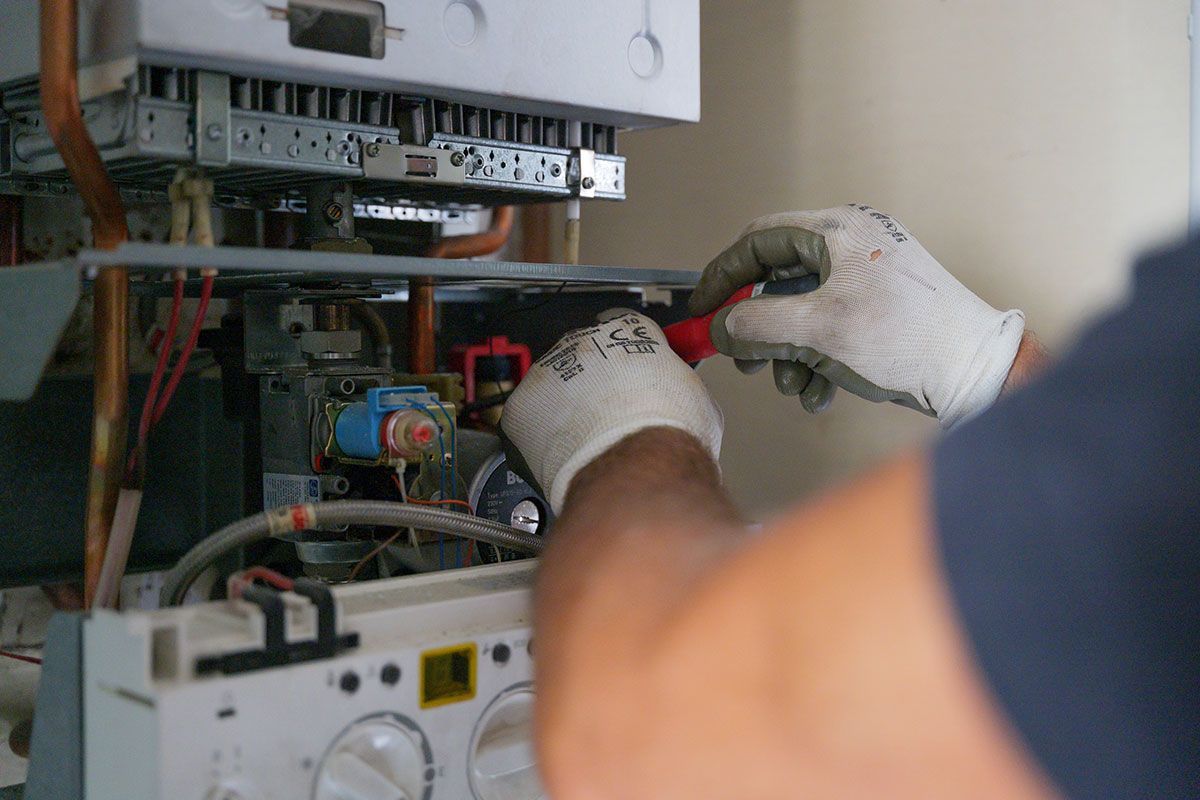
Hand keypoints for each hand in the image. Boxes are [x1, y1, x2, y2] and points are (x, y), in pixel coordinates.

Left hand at [501, 310, 722, 511]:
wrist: (637, 471)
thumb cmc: (670, 438)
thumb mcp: (698, 400)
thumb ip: (678, 385)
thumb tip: (680, 394)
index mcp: (629, 330)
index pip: (625, 329)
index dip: (632, 358)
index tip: (635, 373)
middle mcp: (584, 341)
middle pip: (587, 358)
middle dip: (596, 386)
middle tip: (613, 418)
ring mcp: (548, 372)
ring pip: (554, 389)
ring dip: (567, 412)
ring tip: (591, 444)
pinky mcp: (521, 409)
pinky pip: (527, 421)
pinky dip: (540, 439)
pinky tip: (564, 455)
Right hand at [690, 205, 1025, 426]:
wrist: (975, 369)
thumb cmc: (911, 339)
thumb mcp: (820, 331)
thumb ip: (758, 325)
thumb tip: (723, 327)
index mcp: (839, 231)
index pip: (758, 241)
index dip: (722, 276)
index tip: (701, 309)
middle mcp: (853, 245)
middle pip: (779, 280)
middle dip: (758, 327)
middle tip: (744, 360)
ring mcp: (868, 277)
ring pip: (802, 311)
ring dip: (788, 353)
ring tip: (793, 385)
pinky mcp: (880, 308)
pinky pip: (829, 328)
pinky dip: (817, 359)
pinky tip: (820, 392)